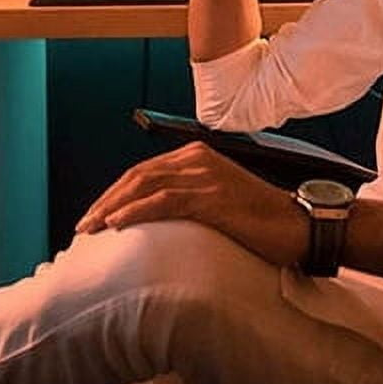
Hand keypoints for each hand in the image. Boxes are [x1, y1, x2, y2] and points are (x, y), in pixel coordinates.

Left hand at [75, 142, 309, 268]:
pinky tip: (117, 224)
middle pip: (138, 176)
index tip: (95, 215)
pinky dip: (136, 212)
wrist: (299, 226)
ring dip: (112, 207)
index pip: (144, 172)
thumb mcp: (219, 200)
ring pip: (145, 186)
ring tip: (91, 228)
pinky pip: (164, 202)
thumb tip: (156, 219)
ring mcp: (205, 175)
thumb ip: (190, 199)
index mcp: (197, 155)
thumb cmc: (261, 220)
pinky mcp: (212, 197)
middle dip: (106, 200)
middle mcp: (197, 158)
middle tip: (83, 226)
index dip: (115, 193)